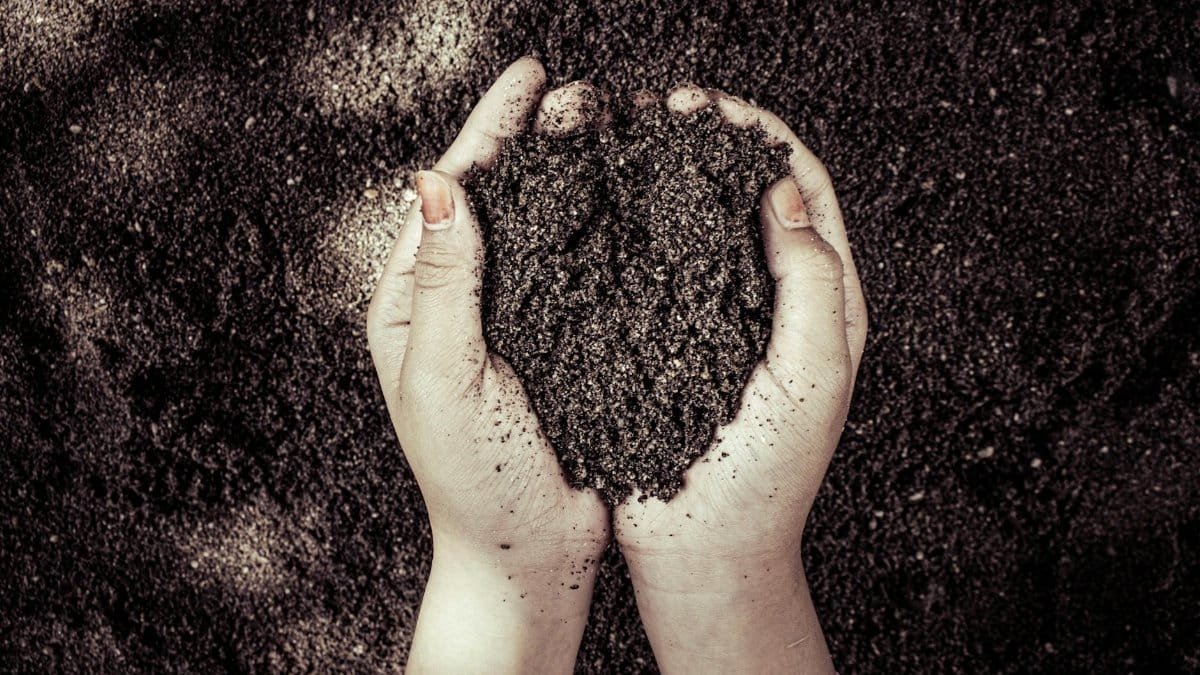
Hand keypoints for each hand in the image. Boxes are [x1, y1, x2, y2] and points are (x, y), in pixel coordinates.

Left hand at [367, 58, 609, 673]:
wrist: (529, 555)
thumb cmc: (474, 482)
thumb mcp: (447, 380)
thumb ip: (445, 283)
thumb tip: (439, 180)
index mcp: (414, 301)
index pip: (450, 194)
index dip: (490, 129)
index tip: (529, 77)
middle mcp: (460, 300)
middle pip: (498, 197)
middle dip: (535, 138)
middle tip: (583, 94)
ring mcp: (513, 318)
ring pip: (543, 226)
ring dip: (574, 174)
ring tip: (611, 126)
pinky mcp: (561, 341)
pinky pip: (579, 269)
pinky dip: (602, 229)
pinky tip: (631, 200)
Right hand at [613, 85, 868, 673]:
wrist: (703, 551)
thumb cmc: (764, 478)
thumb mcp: (811, 378)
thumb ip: (812, 285)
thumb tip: (784, 196)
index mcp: (820, 301)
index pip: (801, 189)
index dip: (760, 137)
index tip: (709, 110)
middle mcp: (768, 298)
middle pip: (746, 192)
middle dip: (708, 141)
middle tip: (659, 109)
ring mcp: (712, 315)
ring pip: (696, 222)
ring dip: (666, 175)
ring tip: (625, 139)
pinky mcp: (664, 337)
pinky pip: (653, 267)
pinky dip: (633, 227)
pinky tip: (601, 206)